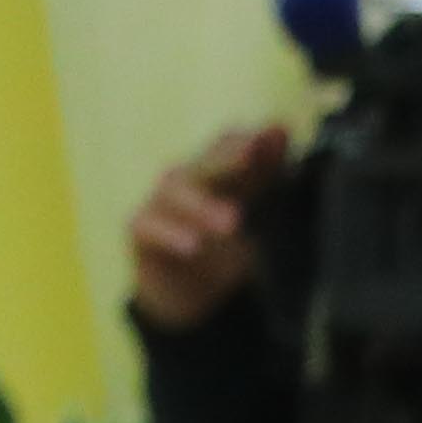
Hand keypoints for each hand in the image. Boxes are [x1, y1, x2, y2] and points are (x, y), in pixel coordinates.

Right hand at [127, 125, 291, 327]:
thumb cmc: (226, 245)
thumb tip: (282, 128)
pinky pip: (148, 227)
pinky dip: (169, 234)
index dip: (252, 138)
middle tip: (252, 153)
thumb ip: (268, 172)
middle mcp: (185, 179)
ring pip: (175, 193)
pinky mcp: (139, 231)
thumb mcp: (255, 210)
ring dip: (203, 205)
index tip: (279, 132)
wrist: (194, 295)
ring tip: (232, 222)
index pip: (229, 144)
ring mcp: (159, 202)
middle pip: (204, 163)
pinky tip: (192, 245)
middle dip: (227, 157)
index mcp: (216, 171)